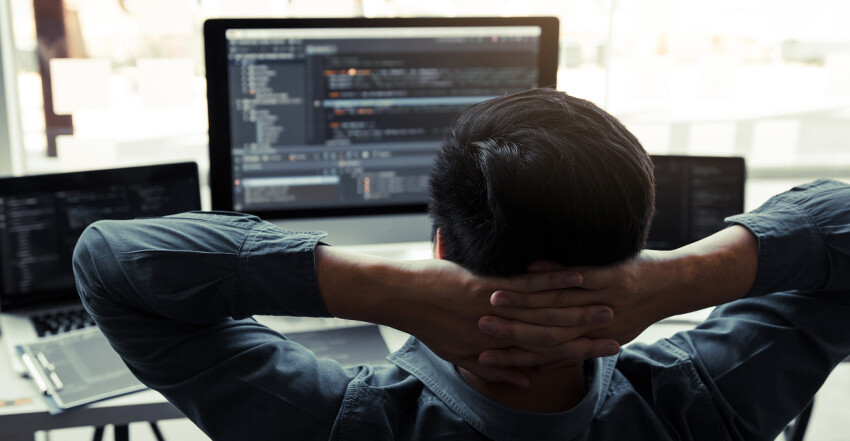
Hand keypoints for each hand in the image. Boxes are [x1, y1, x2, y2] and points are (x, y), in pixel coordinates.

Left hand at [394, 259, 621, 386]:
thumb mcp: (460, 355)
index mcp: (498, 351)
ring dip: (580, 310)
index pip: (547, 357)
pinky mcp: (489, 288)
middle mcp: (502, 335)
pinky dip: (553, 281)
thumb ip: (494, 369)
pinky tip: (575, 277)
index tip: (606, 351)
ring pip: (546, 313)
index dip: (579, 355)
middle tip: (618, 331)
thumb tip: (523, 380)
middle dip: (589, 336)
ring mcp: (498, 311)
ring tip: (609, 306)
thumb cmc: (431, 324)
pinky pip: (527, 286)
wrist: (405, 299)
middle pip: (554, 338)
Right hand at [476, 250, 677, 367]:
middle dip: (509, 332)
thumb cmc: (636, 310)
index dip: (513, 358)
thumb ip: (576, 347)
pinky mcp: (616, 278)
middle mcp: (597, 327)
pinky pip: (582, 276)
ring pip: (558, 306)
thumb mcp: (608, 335)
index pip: (545, 356)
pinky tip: (530, 267)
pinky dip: (554, 273)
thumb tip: (546, 364)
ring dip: (523, 302)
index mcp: (592, 342)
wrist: (674, 287)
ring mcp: (606, 301)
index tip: (483, 356)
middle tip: (479, 328)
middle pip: (545, 335)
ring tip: (494, 298)